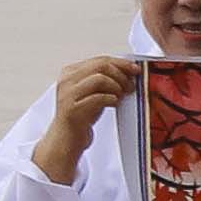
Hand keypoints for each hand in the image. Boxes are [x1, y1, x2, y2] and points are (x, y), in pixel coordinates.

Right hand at [40, 51, 139, 181]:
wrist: (66, 140)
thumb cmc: (81, 116)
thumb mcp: (92, 92)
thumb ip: (104, 79)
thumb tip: (128, 70)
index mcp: (70, 72)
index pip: (100, 59)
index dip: (121, 63)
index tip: (135, 69)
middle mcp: (66, 80)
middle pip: (101, 66)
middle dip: (121, 74)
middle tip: (130, 85)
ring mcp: (68, 94)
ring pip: (99, 78)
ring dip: (116, 86)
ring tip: (121, 96)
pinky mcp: (72, 109)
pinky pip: (98, 98)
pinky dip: (111, 99)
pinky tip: (114, 104)